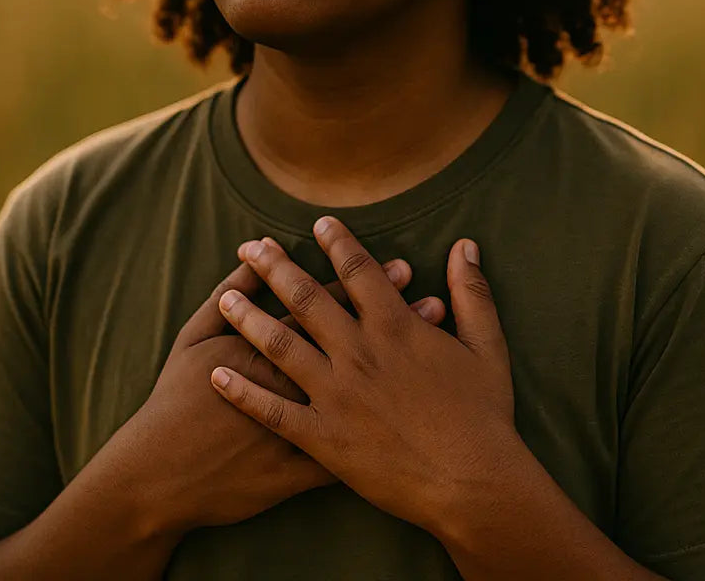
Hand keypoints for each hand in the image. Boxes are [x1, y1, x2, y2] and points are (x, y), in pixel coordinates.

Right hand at [122, 252, 444, 534]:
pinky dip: (392, 425)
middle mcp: (299, 380)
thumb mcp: (193, 339)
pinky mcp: (308, 465)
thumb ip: (226, 296)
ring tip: (435, 328)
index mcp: (271, 347)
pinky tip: (421, 409)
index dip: (364, 285)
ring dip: (404, 357)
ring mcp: (307, 425)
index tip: (397, 264)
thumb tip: (251, 255)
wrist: (162, 475)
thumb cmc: (173, 402)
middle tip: (428, 288)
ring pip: (369, 386)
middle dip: (393, 309)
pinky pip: (363, 439)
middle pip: (356, 337)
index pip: (326, 306)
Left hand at [209, 216, 519, 533]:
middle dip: (276, 267)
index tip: (317, 222)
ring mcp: (337, 395)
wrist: (472, 483)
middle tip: (250, 245)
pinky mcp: (323, 438)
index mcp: (396, 328)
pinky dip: (242, 393)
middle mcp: (359, 353)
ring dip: (249, 319)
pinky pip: (273, 411)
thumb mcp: (487, 347)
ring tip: (225, 297)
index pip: (359, 270)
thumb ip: (473, 294)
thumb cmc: (485, 417)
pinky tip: (216, 376)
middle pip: (307, 298)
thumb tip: (464, 246)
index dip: (337, 242)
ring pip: (281, 346)